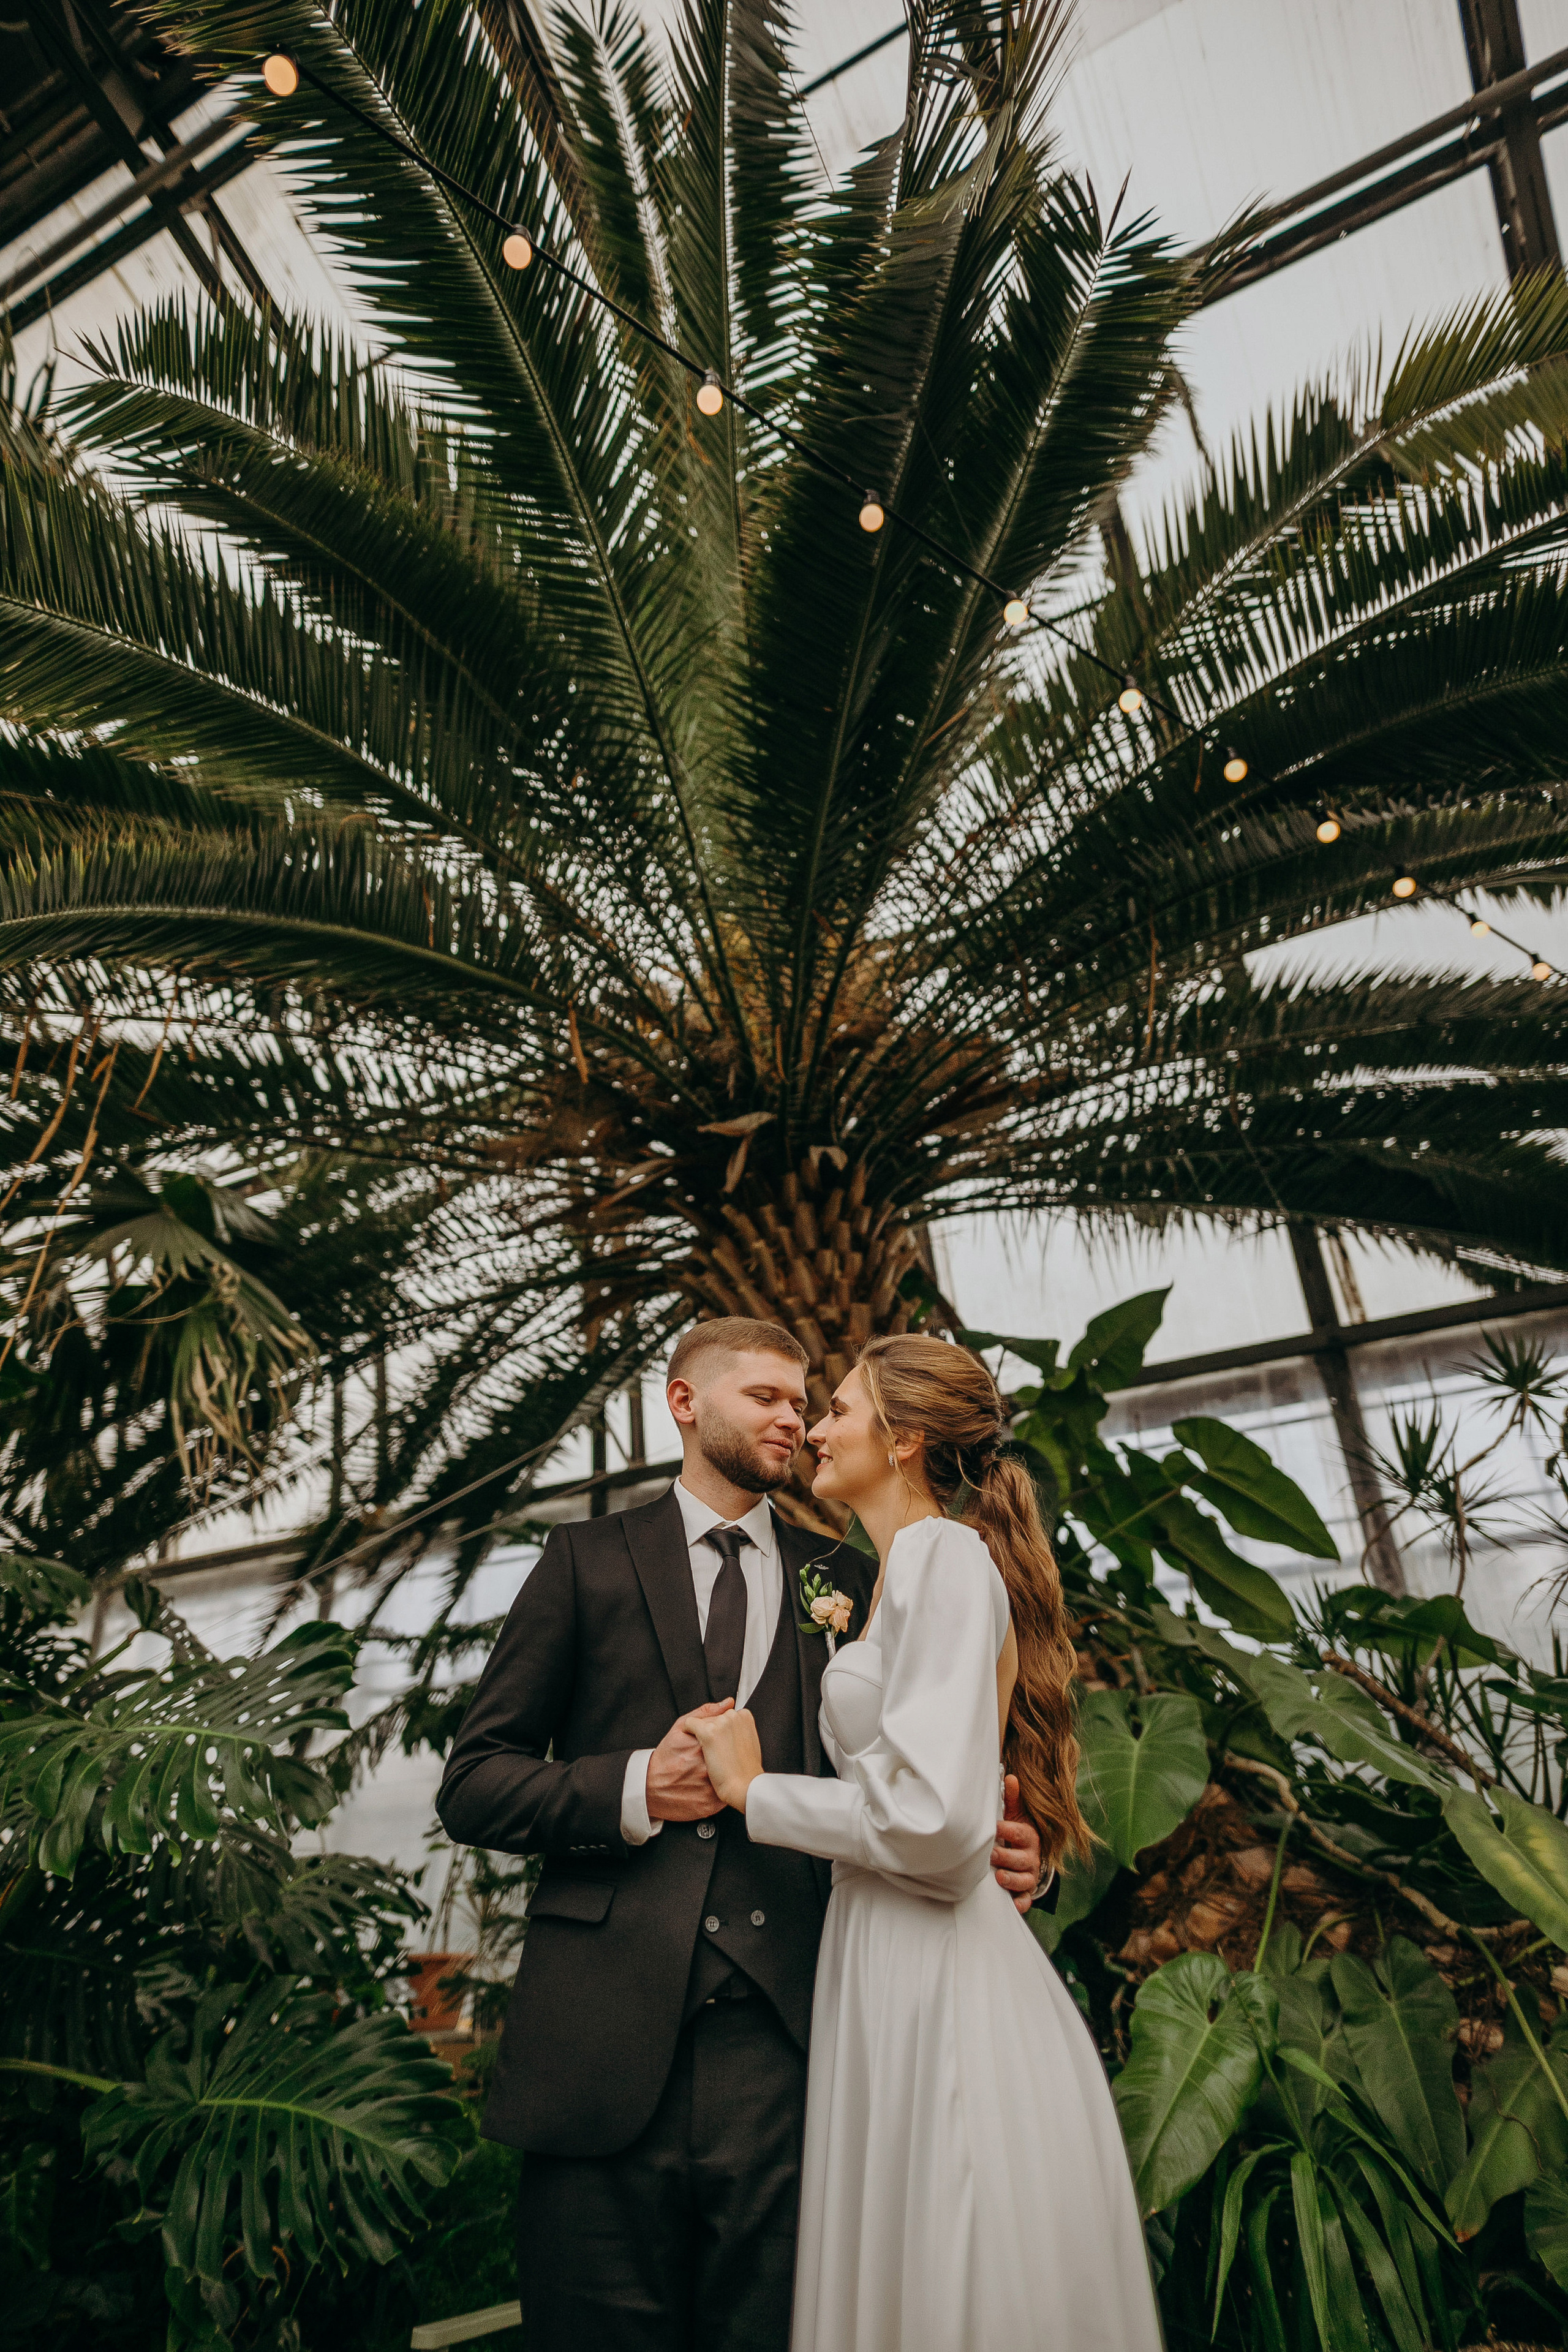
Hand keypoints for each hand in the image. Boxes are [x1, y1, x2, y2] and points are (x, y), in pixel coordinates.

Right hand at [646, 1701, 733, 1820]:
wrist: (648, 1788)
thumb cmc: (665, 1758)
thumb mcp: (679, 1729)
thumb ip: (704, 1713)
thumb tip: (728, 1702)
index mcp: (701, 1746)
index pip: (728, 1737)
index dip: (723, 1740)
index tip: (714, 1744)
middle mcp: (706, 1767)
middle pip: (730, 1757)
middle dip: (725, 1757)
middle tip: (711, 1760)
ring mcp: (708, 1787)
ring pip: (730, 1777)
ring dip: (725, 1773)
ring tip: (711, 1772)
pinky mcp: (709, 1804)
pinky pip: (724, 1795)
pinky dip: (720, 1789)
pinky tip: (708, 1785)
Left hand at [691, 1703, 764, 1811]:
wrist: (742, 1788)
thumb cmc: (746, 1770)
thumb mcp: (748, 1745)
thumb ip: (739, 1725)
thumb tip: (729, 1702)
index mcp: (744, 1717)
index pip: (726, 1715)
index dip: (722, 1732)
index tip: (724, 1745)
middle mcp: (732, 1717)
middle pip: (714, 1718)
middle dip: (712, 1733)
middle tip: (717, 1753)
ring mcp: (720, 1724)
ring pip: (702, 1721)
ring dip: (701, 1735)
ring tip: (708, 1755)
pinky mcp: (708, 1733)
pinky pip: (689, 1724)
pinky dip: (687, 1732)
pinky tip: (689, 1747)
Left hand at [992, 1773, 1042, 1913]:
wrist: (1031, 1855)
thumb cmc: (1017, 1833)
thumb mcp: (1017, 1815)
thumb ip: (1012, 1798)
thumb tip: (1010, 1775)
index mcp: (1028, 1836)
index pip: (1019, 1832)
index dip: (1007, 1830)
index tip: (995, 1827)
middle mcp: (1031, 1857)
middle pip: (1021, 1858)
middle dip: (1007, 1856)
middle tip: (992, 1854)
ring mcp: (1029, 1875)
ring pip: (1024, 1880)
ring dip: (1012, 1879)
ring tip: (999, 1877)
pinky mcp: (1026, 1891)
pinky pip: (1026, 1900)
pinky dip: (1021, 1904)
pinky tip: (1014, 1905)